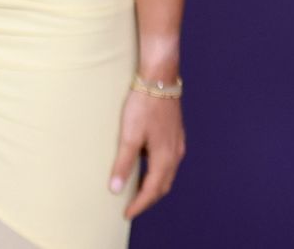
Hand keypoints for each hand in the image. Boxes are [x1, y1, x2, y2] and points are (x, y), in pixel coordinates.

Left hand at [109, 86, 184, 218]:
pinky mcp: (175, 134)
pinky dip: (158, 171)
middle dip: (148, 198)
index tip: (126, 214)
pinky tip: (147, 165)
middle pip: (162, 185)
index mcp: (164, 158)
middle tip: (131, 206)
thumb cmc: (143, 105)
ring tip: (137, 190)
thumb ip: (124, 164)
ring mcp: (177, 143)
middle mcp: (175, 154)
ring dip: (154, 185)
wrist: (159, 79)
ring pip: (167, 174)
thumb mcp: (129, 135)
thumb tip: (116, 189)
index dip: (139, 204)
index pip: (152, 190)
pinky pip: (168, 161)